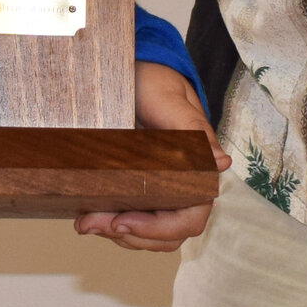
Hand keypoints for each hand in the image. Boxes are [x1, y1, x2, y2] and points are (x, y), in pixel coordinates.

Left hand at [75, 60, 229, 253]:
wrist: (131, 71)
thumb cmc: (153, 80)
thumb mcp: (167, 98)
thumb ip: (191, 129)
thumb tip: (221, 163)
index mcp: (198, 165)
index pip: (192, 215)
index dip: (159, 227)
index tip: (123, 220)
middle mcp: (183, 182)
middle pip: (167, 233)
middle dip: (131, 235)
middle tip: (92, 223)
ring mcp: (160, 187)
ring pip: (148, 233)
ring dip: (117, 233)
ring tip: (85, 222)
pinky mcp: (138, 187)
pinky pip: (131, 219)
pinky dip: (109, 223)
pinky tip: (87, 216)